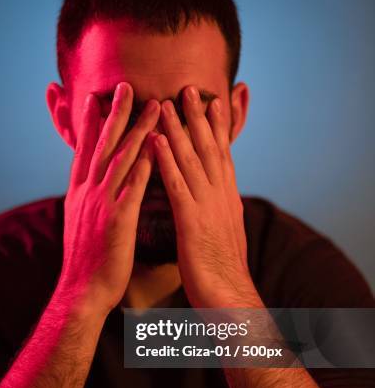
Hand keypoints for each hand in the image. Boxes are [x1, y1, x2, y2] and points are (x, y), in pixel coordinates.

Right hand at [59, 82, 160, 312]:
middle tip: (125, 86)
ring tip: (155, 106)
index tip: (97, 98)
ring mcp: (101, 203)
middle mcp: (87, 191)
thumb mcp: (79, 222)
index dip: (90, 123)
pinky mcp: (117, 219)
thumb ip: (86, 200)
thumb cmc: (85, 260)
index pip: (84, 150)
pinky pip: (134, 185)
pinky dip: (146, 163)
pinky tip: (158, 146)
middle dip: (114, 113)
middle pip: (102, 145)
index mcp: (78, 192)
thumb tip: (88, 187)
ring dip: (138, 130)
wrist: (81, 290)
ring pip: (121, 158)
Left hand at [153, 86, 261, 308]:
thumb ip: (221, 213)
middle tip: (190, 89)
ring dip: (179, 129)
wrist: (230, 298)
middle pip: (209, 149)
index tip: (212, 103)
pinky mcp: (193, 221)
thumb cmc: (224, 271)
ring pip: (193, 160)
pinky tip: (156, 141)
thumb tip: (222, 202)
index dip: (217, 129)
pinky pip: (178, 185)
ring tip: (167, 102)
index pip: (222, 156)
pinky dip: (167, 161)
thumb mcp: (226, 234)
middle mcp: (221, 196)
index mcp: (227, 199)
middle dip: (199, 118)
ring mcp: (208, 206)